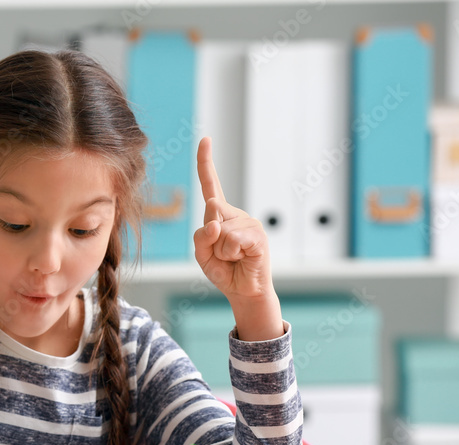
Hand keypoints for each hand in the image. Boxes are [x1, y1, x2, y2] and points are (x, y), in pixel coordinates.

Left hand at [193, 136, 272, 298]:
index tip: (205, 139)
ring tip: (233, 258)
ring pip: (220, 230)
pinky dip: (231, 254)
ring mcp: (249, 222)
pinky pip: (233, 240)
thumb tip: (214, 224)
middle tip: (222, 254)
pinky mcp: (258, 235)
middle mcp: (235, 214)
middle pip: (210, 213)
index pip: (211, 185)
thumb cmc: (224, 270)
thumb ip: (201, 238)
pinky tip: (242, 258)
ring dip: (220, 251)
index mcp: (220, 215)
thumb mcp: (202, 254)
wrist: (243, 290)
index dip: (206, 162)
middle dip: (208, 239)